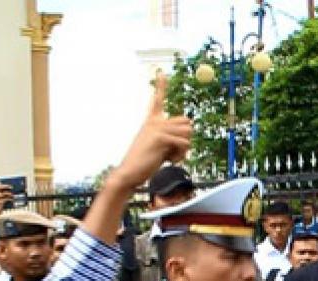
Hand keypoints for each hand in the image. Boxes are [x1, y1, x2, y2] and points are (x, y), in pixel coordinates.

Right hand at [108, 72, 192, 191]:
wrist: (129, 172)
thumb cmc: (145, 162)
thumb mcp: (159, 147)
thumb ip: (171, 138)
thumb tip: (187, 131)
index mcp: (152, 121)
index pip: (158, 100)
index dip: (160, 85)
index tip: (161, 72)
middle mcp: (154, 121)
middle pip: (186, 121)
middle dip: (186, 137)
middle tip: (173, 150)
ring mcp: (157, 127)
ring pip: (188, 133)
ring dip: (183, 149)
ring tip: (169, 157)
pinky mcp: (161, 137)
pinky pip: (184, 143)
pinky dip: (180, 156)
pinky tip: (167, 160)